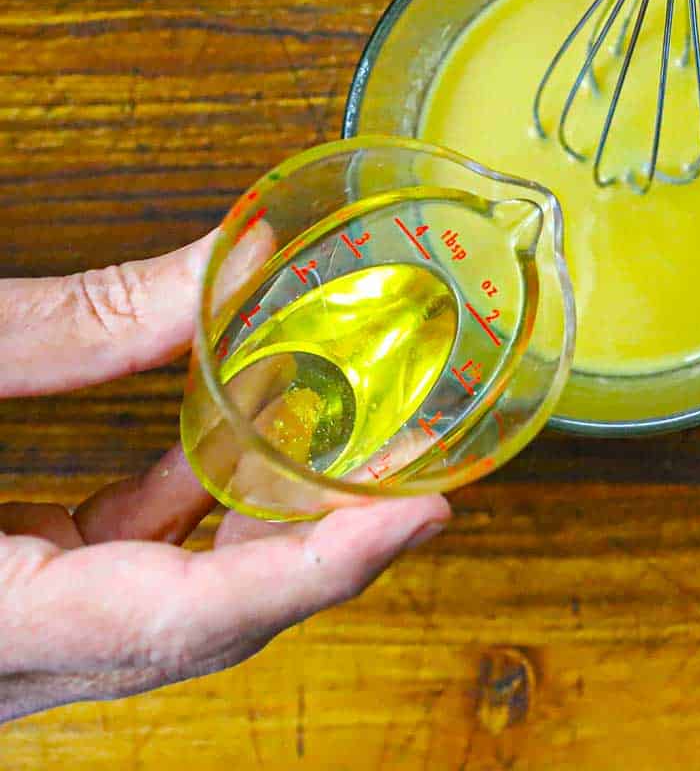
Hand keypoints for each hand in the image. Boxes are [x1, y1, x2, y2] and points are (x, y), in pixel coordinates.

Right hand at [0, 235, 448, 723]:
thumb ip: (83, 325)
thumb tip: (238, 267)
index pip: (177, 623)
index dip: (316, 572)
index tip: (420, 515)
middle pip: (190, 628)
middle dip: (310, 546)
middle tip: (407, 467)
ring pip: (154, 610)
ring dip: (250, 523)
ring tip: (339, 442)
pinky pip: (100, 577)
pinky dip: (170, 510)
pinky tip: (221, 439)